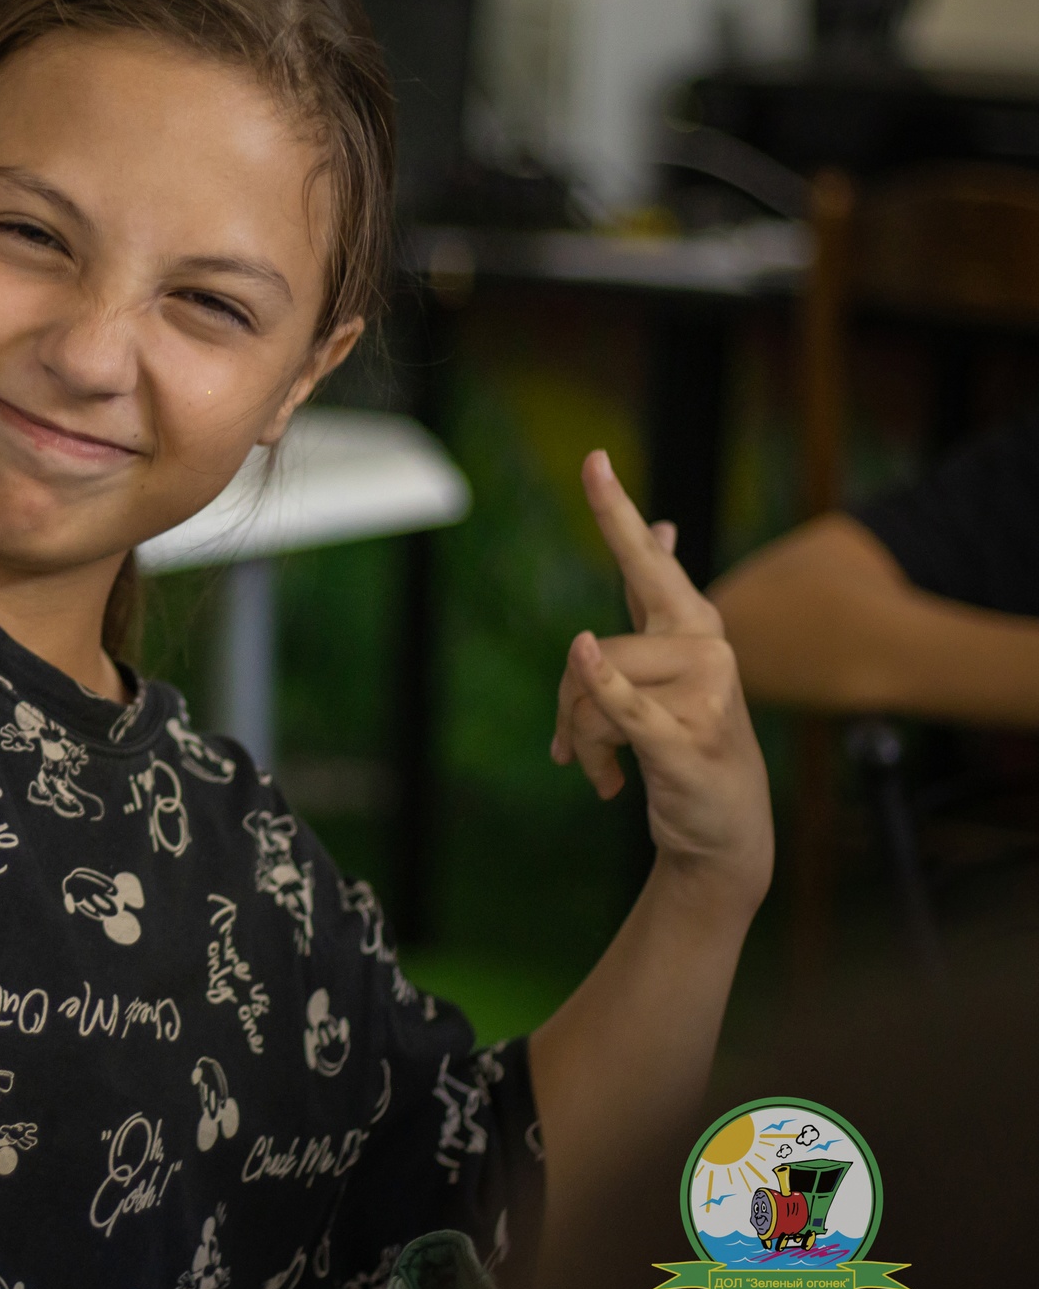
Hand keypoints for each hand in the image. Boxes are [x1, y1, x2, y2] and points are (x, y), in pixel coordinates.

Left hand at [550, 451, 772, 907]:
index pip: (646, 562)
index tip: (594, 459)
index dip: (615, 511)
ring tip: (603, 774)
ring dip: (581, 745)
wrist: (721, 829)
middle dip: (566, 706)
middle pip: (590, 651)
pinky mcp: (688, 739)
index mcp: (692, 626)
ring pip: (592, 696)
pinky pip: (623, 707)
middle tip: (568, 747)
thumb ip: (660, 600)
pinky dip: (599, 695)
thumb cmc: (687, 741)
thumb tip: (662, 526)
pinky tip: (588, 668)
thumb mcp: (672, 669)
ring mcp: (704, 693)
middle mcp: (705, 648)